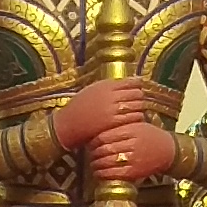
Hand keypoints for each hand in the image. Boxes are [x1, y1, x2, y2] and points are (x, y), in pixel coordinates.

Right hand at [46, 78, 170, 151]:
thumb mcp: (92, 91)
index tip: (136, 92)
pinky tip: (131, 122)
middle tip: (136, 104)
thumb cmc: (79, 108)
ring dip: (139, 109)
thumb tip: (131, 81)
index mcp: (106, 85)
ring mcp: (113, 108)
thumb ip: (109, 86)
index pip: (131, 82)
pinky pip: (135, 118)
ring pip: (138, 106)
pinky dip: (136, 119)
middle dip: (139, 98)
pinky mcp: (114, 122)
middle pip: (137, 93)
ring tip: (134, 113)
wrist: (67, 125)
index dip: (137, 87)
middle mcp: (111, 95)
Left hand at [81, 119, 177, 187]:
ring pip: (107, 162)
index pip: (104, 136)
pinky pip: (114, 174)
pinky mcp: (135, 172)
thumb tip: (97, 129)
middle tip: (90, 154)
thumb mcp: (137, 125)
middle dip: (93, 153)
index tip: (90, 143)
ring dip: (96, 165)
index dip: (94, 141)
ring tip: (93, 165)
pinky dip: (103, 175)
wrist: (169, 150)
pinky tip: (99, 174)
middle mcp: (131, 144)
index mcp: (130, 130)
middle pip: (104, 149)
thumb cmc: (150, 136)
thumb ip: (119, 126)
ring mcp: (133, 159)